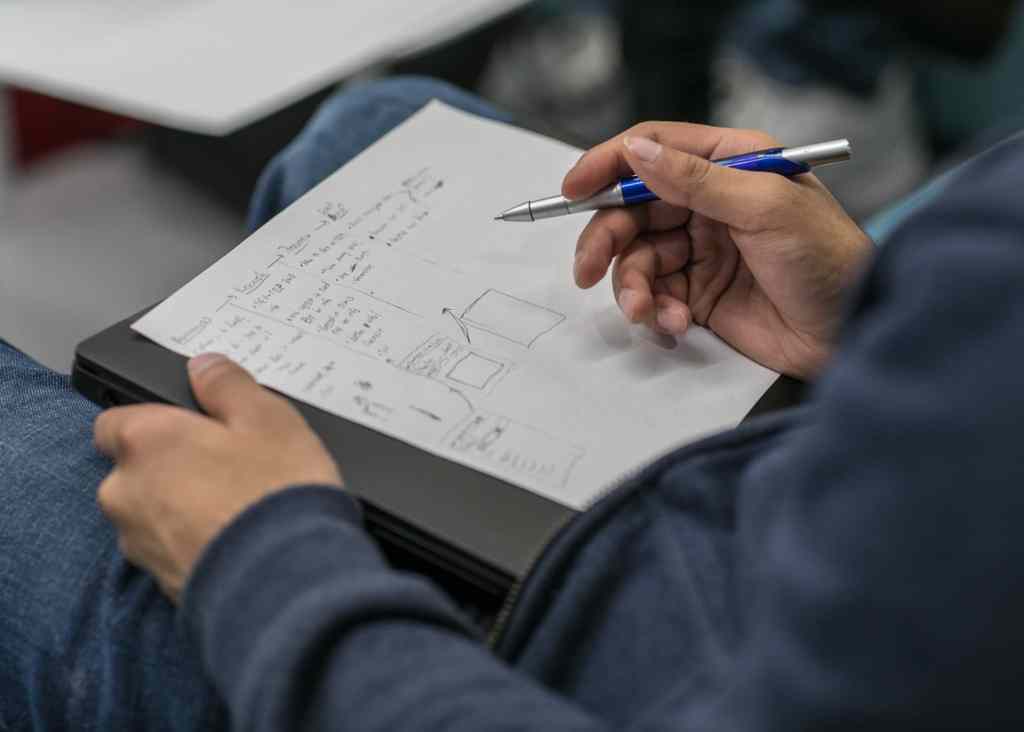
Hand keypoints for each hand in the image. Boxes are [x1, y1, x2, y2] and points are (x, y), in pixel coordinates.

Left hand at [94, 353, 342, 601]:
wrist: (284, 580)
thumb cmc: (273, 493)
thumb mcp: (268, 418)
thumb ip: (227, 385)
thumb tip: (205, 366)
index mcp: (145, 441)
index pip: (114, 421)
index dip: (152, 420)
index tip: (189, 425)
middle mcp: (125, 491)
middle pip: (133, 469)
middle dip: (169, 466)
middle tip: (226, 464)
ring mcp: (138, 541)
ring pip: (149, 512)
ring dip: (179, 506)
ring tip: (236, 505)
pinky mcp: (158, 580)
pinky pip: (169, 548)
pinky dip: (191, 541)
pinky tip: (234, 538)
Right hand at [565, 122, 872, 378]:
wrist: (852, 335)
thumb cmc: (827, 259)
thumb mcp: (763, 207)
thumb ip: (695, 180)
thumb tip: (635, 151)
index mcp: (729, 163)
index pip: (654, 150)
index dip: (608, 164)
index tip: (574, 188)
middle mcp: (709, 202)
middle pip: (632, 210)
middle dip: (607, 240)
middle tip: (588, 270)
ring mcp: (701, 250)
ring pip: (637, 258)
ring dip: (632, 287)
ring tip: (647, 311)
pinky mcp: (698, 294)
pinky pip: (655, 296)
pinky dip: (656, 311)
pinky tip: (677, 325)